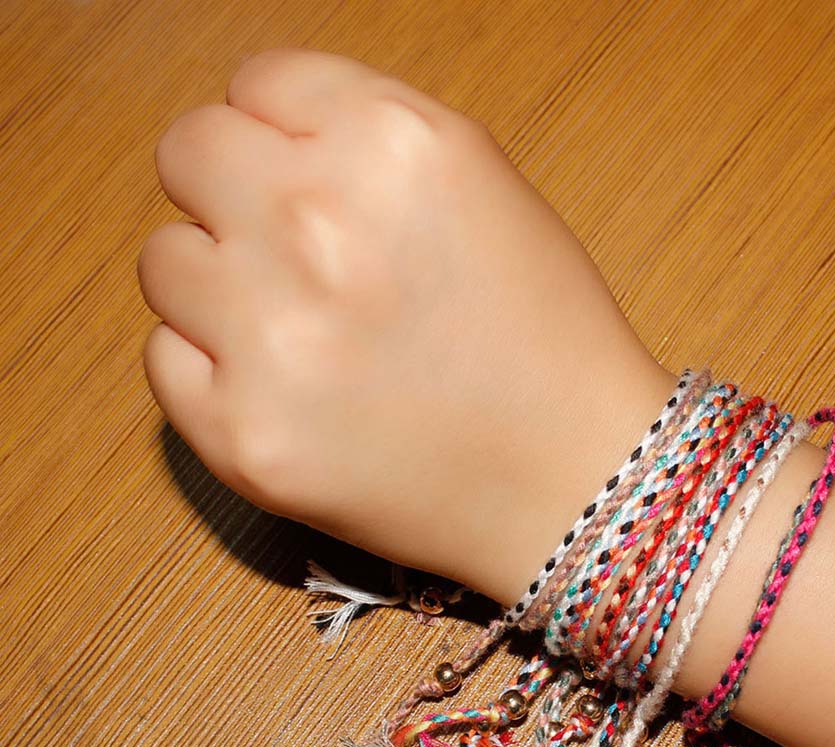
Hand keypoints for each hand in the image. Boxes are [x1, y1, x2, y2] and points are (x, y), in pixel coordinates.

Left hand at [138, 47, 671, 601]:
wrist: (576, 481)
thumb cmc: (544, 338)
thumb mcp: (480, 187)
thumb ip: (361, 136)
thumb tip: (259, 137)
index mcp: (391, 146)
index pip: (255, 84)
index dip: (282, 135)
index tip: (306, 179)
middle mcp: (317, 225)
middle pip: (190, 155)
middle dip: (233, 195)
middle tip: (293, 256)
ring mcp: (270, 336)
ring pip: (166, 262)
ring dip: (221, 286)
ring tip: (305, 334)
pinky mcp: (242, 434)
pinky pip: (168, 359)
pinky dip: (217, 370)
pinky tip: (293, 393)